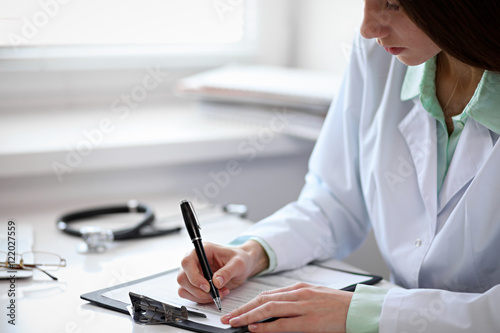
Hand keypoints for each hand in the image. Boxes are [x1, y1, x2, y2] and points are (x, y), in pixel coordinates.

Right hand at [177, 240, 268, 303]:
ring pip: (184, 288)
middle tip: (214, 294)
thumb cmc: (240, 259)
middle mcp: (194, 261)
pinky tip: (215, 294)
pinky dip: (201, 299)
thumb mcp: (238, 264)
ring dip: (200, 296)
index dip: (193, 276)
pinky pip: (190, 295)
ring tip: (219, 293)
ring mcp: (193, 273)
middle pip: (182, 278)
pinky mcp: (195, 284)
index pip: (187, 262)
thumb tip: (216, 282)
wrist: (243, 265)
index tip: (207, 287)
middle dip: (198, 290)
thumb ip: (227, 271)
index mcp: (202, 251)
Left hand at [220, 282, 352, 332]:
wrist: (359, 309)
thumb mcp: (314, 296)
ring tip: (234, 322)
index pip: (267, 294)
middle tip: (227, 317)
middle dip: (243, 309)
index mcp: (298, 288)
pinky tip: (254, 328)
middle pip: (263, 300)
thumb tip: (276, 307)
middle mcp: (298, 295)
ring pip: (268, 309)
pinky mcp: (309, 321)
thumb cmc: (338, 305)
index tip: (237, 310)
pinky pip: (283, 324)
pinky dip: (266, 326)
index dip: (249, 303)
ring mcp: (303, 307)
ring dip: (248, 316)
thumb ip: (296, 299)